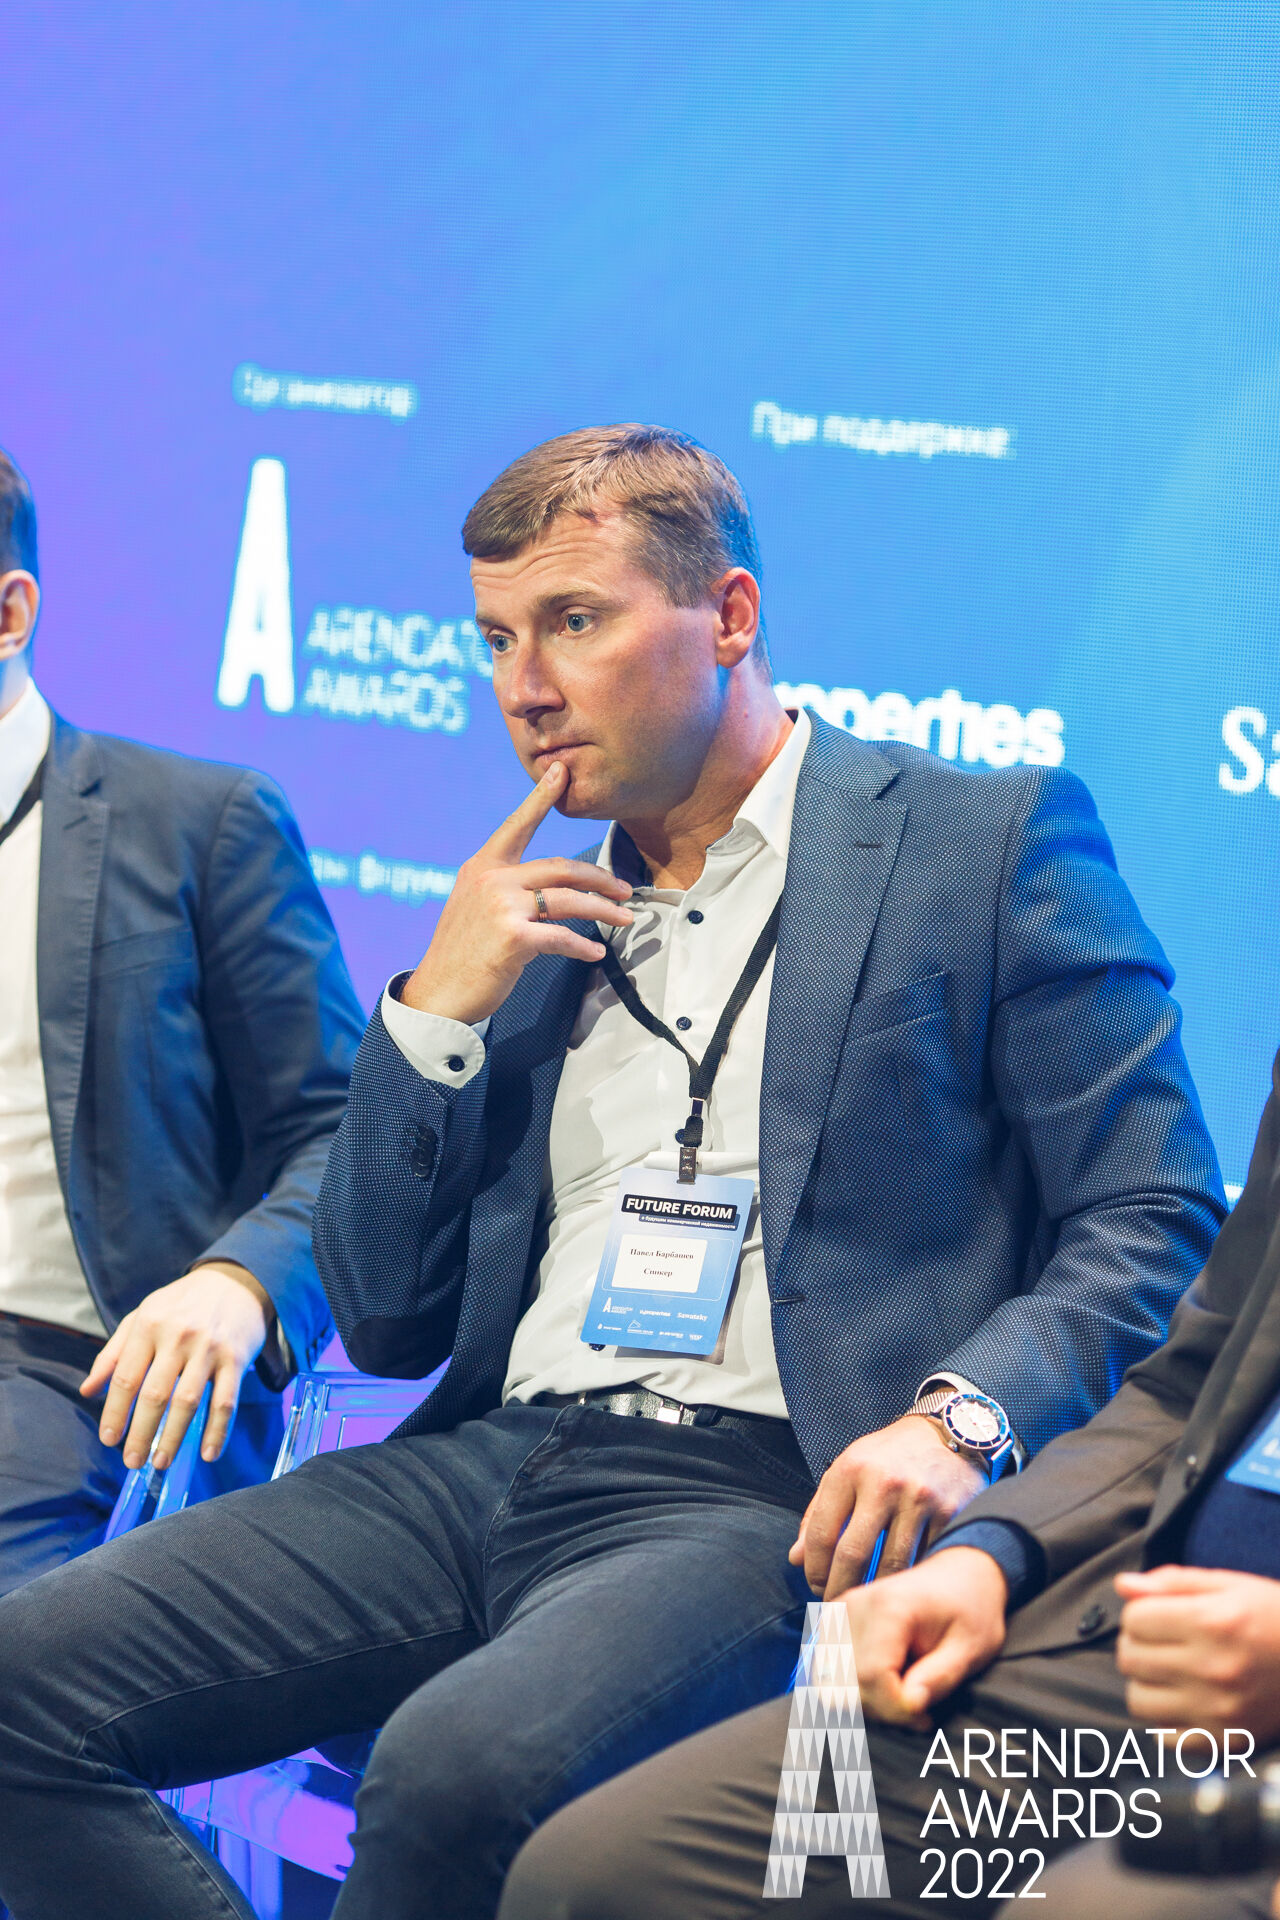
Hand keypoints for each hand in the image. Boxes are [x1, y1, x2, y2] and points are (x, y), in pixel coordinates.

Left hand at [80, 1261, 272, 1469]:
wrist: (235, 1281)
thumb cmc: (181, 1305)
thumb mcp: (142, 1316)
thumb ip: (113, 1353)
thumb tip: (87, 1391)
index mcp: (149, 1325)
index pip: (125, 1377)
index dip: (115, 1412)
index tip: (109, 1440)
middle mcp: (178, 1336)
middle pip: (155, 1395)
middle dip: (141, 1433)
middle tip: (132, 1462)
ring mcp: (209, 1348)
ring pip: (188, 1402)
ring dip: (173, 1437)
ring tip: (160, 1462)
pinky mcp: (236, 1358)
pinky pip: (225, 1402)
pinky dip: (217, 1431)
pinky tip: (207, 1453)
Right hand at [400, 761, 633, 1024]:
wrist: (438, 993)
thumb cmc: (462, 954)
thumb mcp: (475, 907)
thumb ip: (506, 888)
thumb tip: (548, 888)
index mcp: (482, 866)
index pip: (518, 825)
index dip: (541, 796)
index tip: (561, 769)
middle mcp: (492, 879)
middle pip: (561, 867)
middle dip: (600, 878)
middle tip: (625, 889)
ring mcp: (502, 907)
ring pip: (569, 900)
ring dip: (604, 910)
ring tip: (626, 918)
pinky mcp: (513, 937)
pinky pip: (563, 936)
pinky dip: (584, 946)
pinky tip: (596, 952)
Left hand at [788, 1414, 989, 1595]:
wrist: (945, 1432)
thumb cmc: (888, 1457)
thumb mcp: (847, 1470)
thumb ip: (818, 1513)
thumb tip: (796, 1559)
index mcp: (850, 1469)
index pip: (821, 1532)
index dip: (813, 1568)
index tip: (815, 1585)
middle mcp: (884, 1482)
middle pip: (853, 1555)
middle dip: (840, 1588)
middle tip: (837, 1606)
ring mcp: (919, 1498)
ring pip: (892, 1564)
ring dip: (876, 1591)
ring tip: (868, 1602)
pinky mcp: (950, 1512)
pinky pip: (925, 1559)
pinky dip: (912, 1578)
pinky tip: (902, 1586)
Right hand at [840, 1547, 1009, 1728]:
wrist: (958, 1576)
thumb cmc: (970, 1611)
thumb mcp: (971, 1648)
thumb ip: (940, 1678)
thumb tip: (910, 1704)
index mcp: (889, 1607)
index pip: (872, 1676)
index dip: (897, 1709)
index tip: (926, 1717)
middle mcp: (853, 1605)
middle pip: (847, 1684)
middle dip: (883, 1710)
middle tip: (918, 1709)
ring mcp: (838, 1612)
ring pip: (830, 1685)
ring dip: (866, 1703)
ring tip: (902, 1696)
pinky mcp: (833, 1622)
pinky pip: (827, 1674)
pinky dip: (853, 1690)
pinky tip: (885, 1685)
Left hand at [1115, 1565, 1279, 1741]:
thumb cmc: (1275, 1616)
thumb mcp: (1230, 1585)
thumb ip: (1173, 1582)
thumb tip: (1123, 1586)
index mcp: (1213, 1622)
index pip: (1134, 1619)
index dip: (1140, 1613)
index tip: (1158, 1614)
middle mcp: (1213, 1668)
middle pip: (1129, 1658)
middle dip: (1137, 1645)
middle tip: (1160, 1642)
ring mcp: (1219, 1710)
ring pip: (1138, 1700)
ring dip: (1145, 1683)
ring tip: (1169, 1672)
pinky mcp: (1226, 1741)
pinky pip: (1163, 1738)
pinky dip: (1165, 1719)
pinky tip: (1184, 1700)